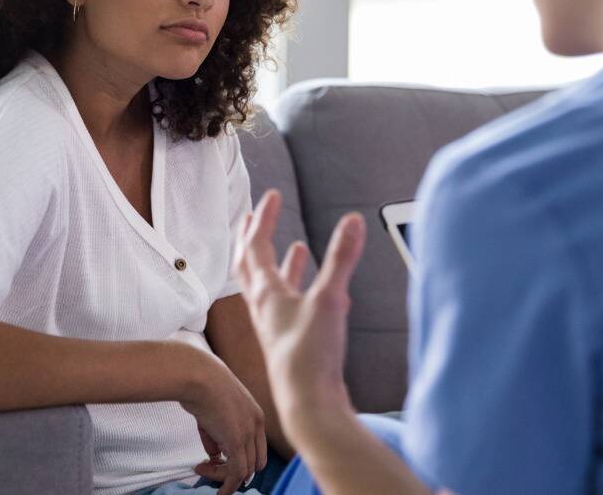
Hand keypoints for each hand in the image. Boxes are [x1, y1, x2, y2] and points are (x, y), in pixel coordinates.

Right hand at [178, 351, 266, 494]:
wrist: (198, 374)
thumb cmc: (201, 384)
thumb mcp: (214, 410)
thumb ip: (216, 435)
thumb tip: (214, 455)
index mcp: (256, 414)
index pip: (258, 448)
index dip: (243, 459)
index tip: (220, 460)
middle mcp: (257, 424)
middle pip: (256, 463)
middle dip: (236, 471)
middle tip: (213, 468)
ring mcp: (249, 433)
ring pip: (245, 471)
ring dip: (223, 477)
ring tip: (202, 470)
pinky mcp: (236, 441)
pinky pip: (236, 473)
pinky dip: (224, 483)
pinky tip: (204, 474)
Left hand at [235, 189, 364, 441]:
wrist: (308, 406)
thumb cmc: (311, 357)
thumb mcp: (330, 300)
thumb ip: (341, 259)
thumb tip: (353, 220)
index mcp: (266, 294)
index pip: (256, 246)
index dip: (264, 218)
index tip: (272, 195)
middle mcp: (264, 308)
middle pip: (249, 266)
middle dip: (252, 238)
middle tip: (253, 217)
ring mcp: (276, 326)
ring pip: (269, 288)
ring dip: (276, 264)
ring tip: (291, 248)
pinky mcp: (291, 342)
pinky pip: (289, 307)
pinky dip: (299, 291)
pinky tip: (317, 292)